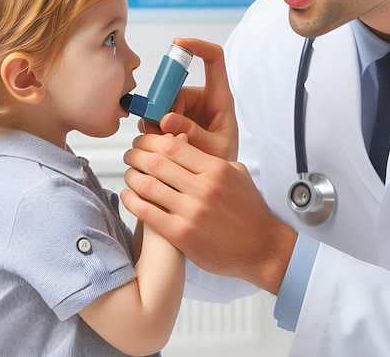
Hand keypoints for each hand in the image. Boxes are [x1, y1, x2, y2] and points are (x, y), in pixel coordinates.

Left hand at [121, 132, 296, 293]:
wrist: (262, 248)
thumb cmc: (250, 211)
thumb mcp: (238, 174)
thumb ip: (212, 159)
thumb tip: (187, 145)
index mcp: (217, 169)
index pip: (174, 144)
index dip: (152, 140)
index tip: (143, 141)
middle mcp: (203, 188)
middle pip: (157, 162)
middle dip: (137, 155)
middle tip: (130, 154)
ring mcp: (192, 212)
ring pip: (148, 186)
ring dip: (132, 176)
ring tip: (128, 174)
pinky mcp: (182, 235)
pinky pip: (148, 213)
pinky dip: (132, 202)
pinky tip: (127, 196)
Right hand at [153, 37, 237, 160]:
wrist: (215, 181)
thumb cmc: (224, 162)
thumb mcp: (215, 150)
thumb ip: (194, 135)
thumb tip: (167, 119)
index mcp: (220, 98)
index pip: (213, 59)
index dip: (197, 46)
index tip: (178, 43)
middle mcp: (201, 99)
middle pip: (175, 87)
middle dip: (163, 105)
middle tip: (158, 128)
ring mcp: (186, 109)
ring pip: (162, 103)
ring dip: (156, 121)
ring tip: (163, 143)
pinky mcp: (172, 121)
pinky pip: (155, 116)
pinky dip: (152, 129)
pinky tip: (157, 145)